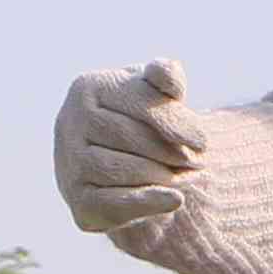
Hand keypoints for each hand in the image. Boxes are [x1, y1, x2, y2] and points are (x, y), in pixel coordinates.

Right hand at [50, 57, 205, 236]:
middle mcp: (70, 122)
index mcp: (88, 88)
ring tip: (183, 176)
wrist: (117, 170)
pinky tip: (175, 200)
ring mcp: (69, 163)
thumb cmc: (139, 121)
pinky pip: (115, 201)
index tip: (203, 141)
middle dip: (170, 151)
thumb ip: (165, 77)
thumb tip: (166, 71)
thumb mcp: (154, 93)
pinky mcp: (78, 201)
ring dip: (162, 174)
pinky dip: (148, 201)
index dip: (174, 121)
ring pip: (123, 169)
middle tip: (196, 163)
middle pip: (131, 137)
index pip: (138, 101)